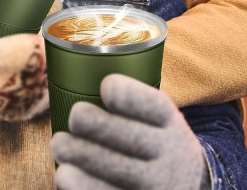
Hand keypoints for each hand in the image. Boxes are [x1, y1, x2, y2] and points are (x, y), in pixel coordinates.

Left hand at [51, 74, 209, 189]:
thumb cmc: (154, 138)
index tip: (107, 86)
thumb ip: (129, 99)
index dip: (131, 96)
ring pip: (118, 171)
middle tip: (75, 116)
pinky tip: (64, 175)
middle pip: (132, 138)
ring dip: (82, 155)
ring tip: (59, 144)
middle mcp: (168, 154)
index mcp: (169, 122)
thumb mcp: (157, 115)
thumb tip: (75, 68)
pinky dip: (83, 186)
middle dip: (97, 124)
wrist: (188, 185)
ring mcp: (156, 185)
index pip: (155, 107)